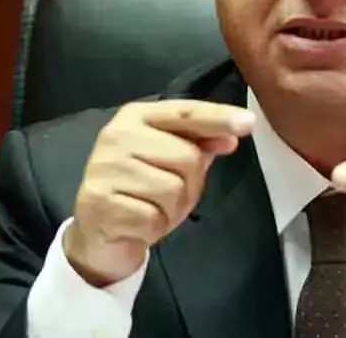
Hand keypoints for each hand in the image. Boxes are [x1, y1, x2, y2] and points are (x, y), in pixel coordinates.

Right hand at [64, 100, 254, 284]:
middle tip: (167, 196)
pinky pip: (153, 216)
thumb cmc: (141, 191)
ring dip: (172, 209)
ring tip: (151, 209)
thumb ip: (199, 146)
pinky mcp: (99, 200)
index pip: (186, 113)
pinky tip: (137, 224)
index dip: (218, 118)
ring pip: (173, 189)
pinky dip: (154, 227)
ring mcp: (105, 167)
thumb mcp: (172, 164)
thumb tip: (231, 138)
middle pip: (188, 157)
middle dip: (190, 185)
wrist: (98, 232)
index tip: (248, 123)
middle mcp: (117, 135)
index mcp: (136, 116)